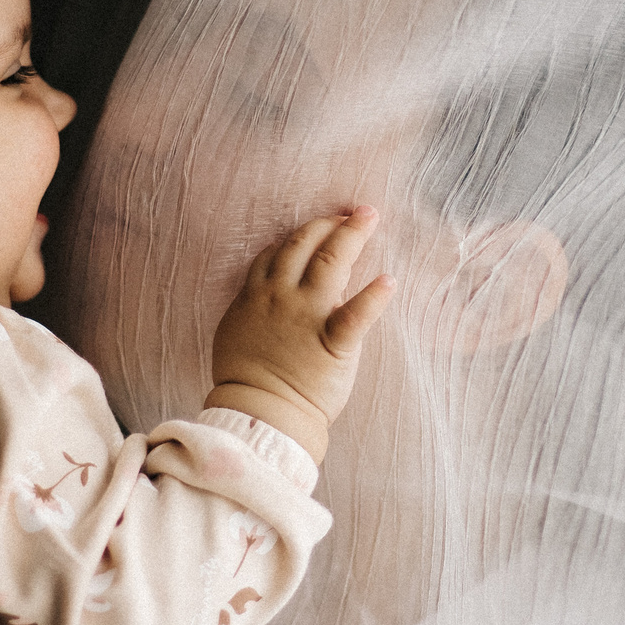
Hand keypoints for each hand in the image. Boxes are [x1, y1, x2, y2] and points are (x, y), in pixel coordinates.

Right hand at [207, 206, 394, 462]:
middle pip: (304, 245)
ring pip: (330, 263)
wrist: (259, 412)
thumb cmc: (244, 378)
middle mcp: (281, 297)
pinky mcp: (333, 343)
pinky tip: (389, 280)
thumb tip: (267, 292)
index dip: (300, 234)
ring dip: (350, 235)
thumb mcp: (236, 330)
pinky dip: (374, 296)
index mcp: (256, 295)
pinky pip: (356, 315)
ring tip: (367, 217)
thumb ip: (253, 305)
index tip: (318, 226)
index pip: (278, 250)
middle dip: (327, 223)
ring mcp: (307, 317)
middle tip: (349, 213)